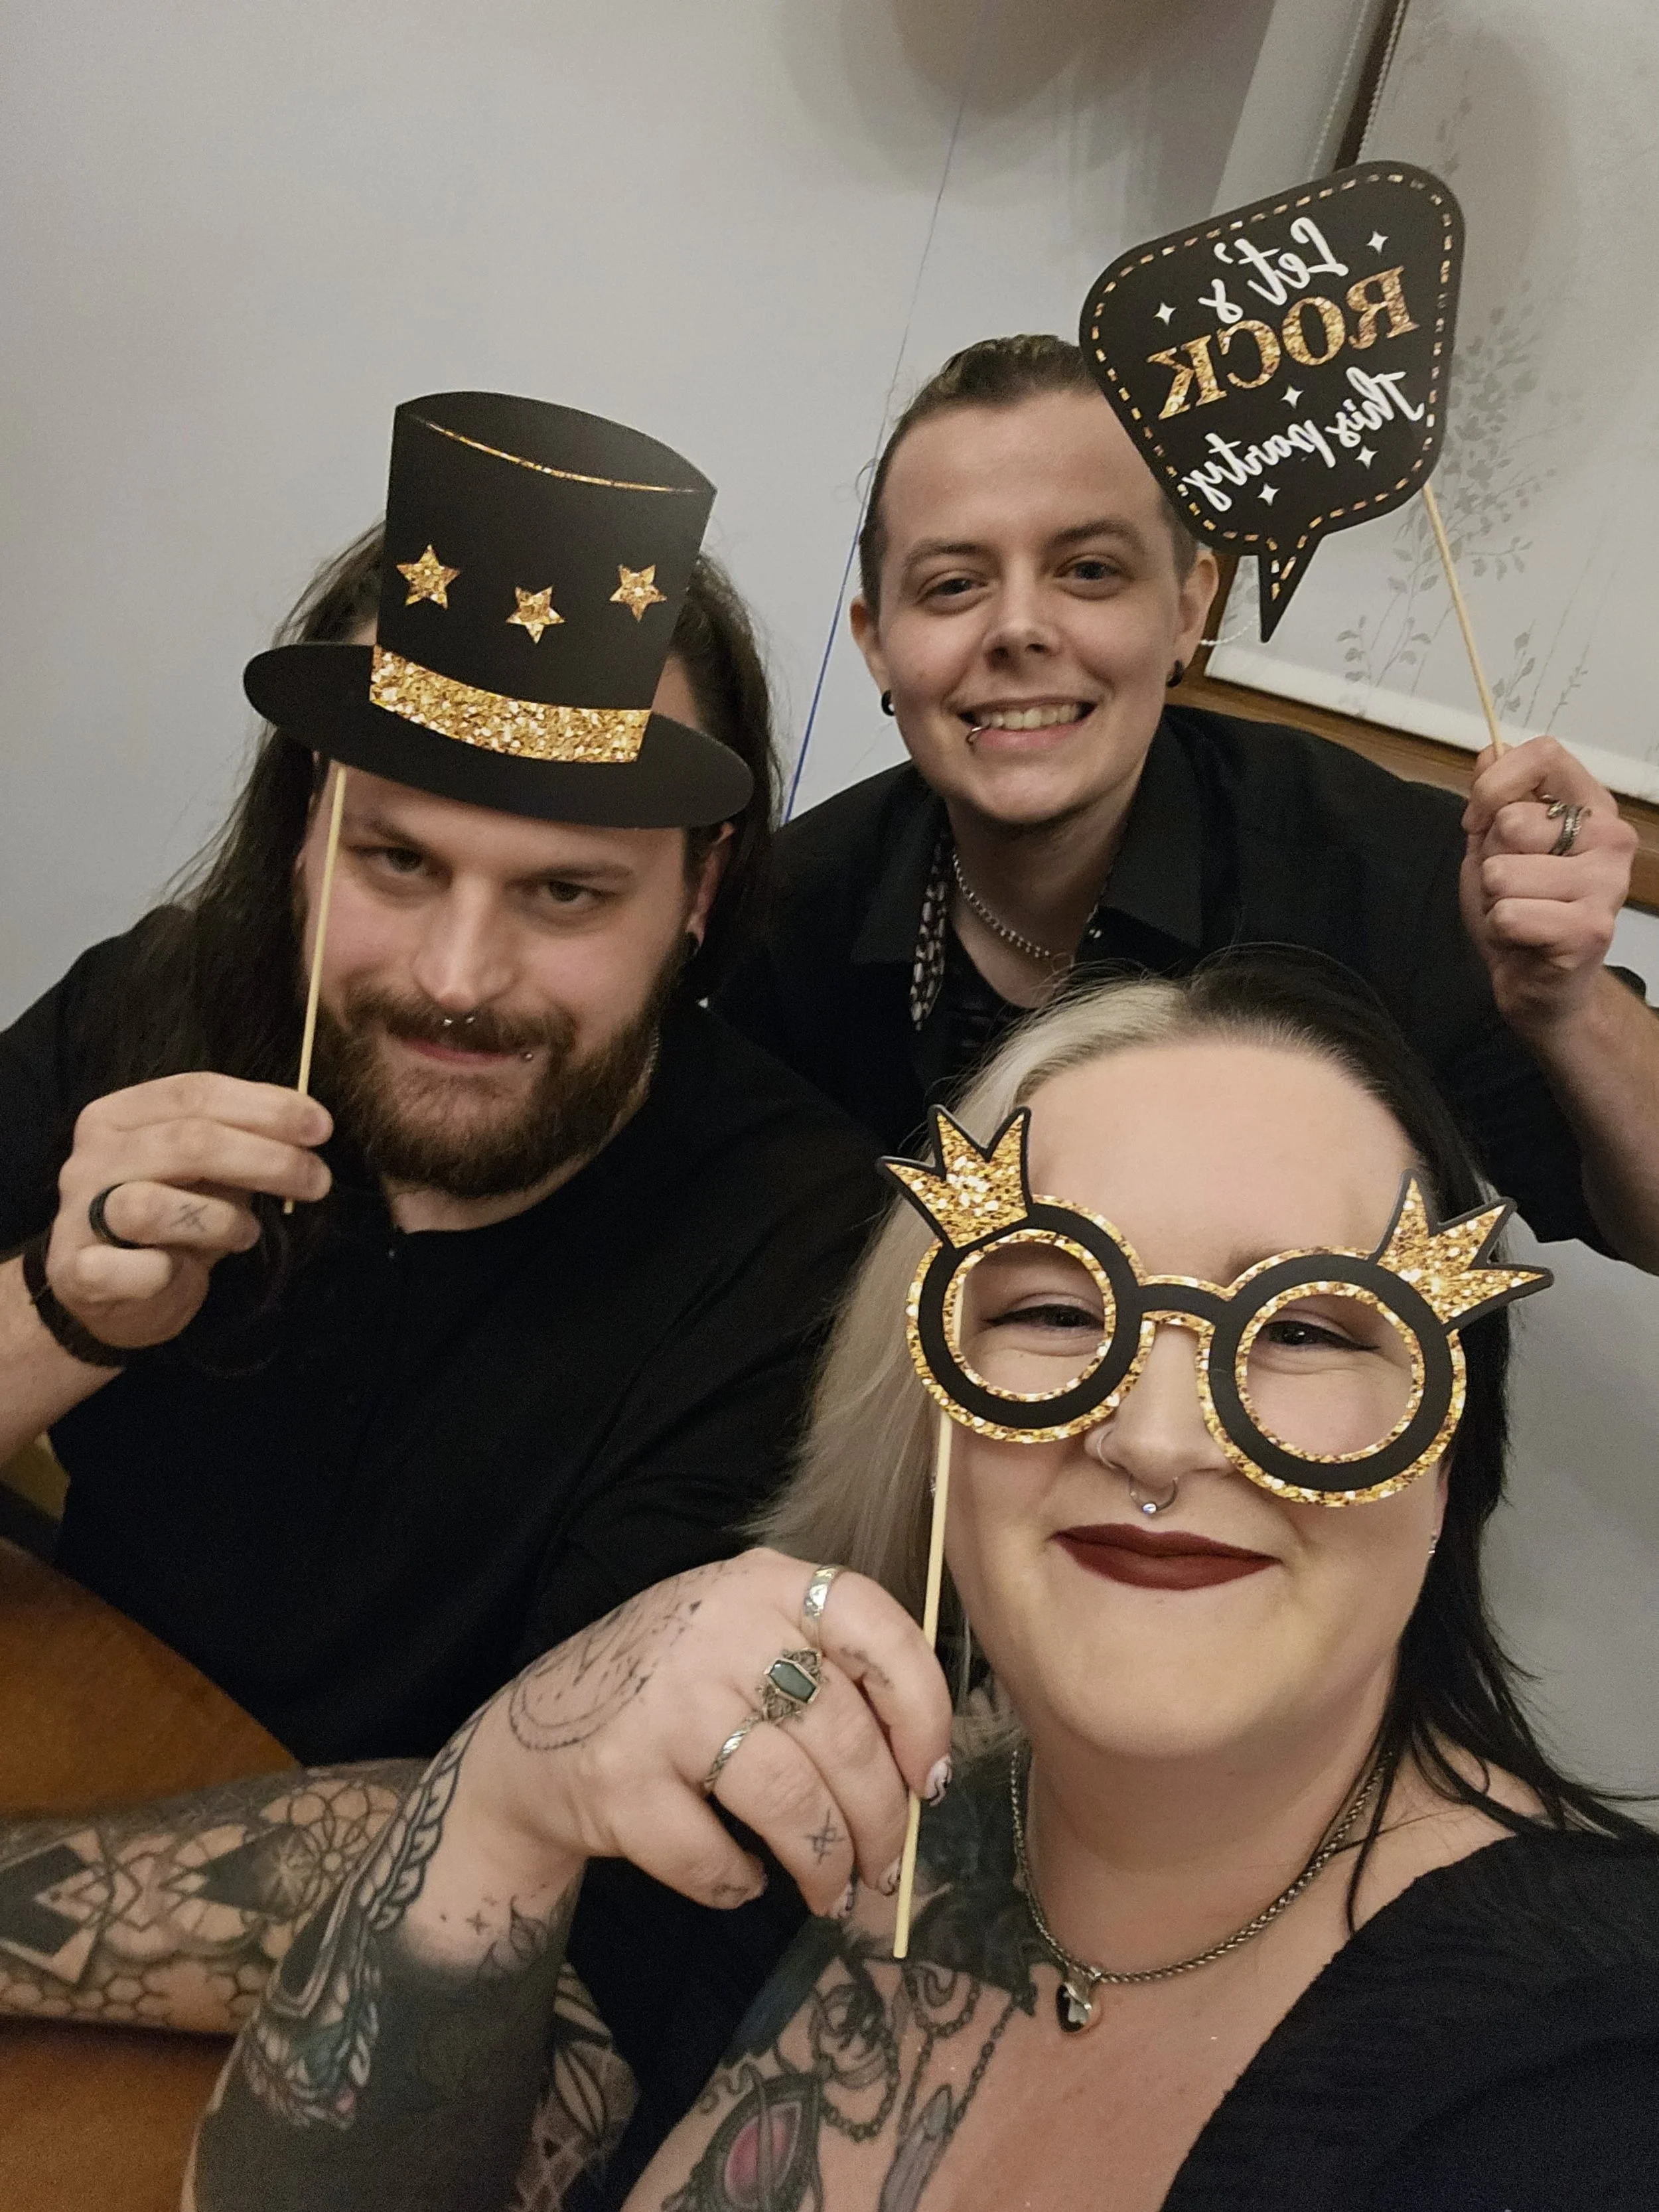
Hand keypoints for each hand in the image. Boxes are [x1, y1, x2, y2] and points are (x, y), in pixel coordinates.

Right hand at [45, 1073, 331, 1349]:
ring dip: (221, 1220)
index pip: (195, 1091)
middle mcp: (92, 1157)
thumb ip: (241, 1141)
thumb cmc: (171, 1222)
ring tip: (246, 1233)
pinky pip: (123, 1268)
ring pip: (153, 1204)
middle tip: (317, 1181)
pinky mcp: (76, 1272)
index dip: (265, 1107)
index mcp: (120, 1115)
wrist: (110, 1294)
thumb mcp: (205, 1171)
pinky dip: (162, 1271)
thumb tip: (309, 1126)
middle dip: (267, 1159)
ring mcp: (77, 1214)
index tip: (320, 1127)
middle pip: (188, 1141)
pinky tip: (178, 1271)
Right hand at [447, 1550, 953, 1920]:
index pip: (876, 1628)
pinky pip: (712, 1856)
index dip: (922, 1711)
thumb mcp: (746, 1638)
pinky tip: (741, 1879)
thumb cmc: (675, 1690)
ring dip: (824, 1863)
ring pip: (789, 1800)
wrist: (533, 1734)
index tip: (929, 1779)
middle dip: (880, 1820)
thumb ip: (827, 1675)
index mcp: (763, 1584)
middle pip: (841, 1736)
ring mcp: (664, 1703)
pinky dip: (739, 1884)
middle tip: (885, 1867)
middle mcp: (717, 1628)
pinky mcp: (620, 1779)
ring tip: (829, 1890)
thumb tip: (920, 1778)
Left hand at [1460, 734, 1635, 1036]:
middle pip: (1511, 820)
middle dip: (1490, 860)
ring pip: (1502, 872)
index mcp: (1592, 807)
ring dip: (1493, 900)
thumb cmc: (1521, 910)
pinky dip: (1499, 930)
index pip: (1545, 754)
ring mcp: (1607, 883)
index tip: (1479, 820)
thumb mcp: (1495, 845)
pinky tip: (1523, 940)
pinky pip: (1508, 914)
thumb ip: (1494, 798)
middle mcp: (1611, 838)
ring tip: (1519, 914)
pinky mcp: (1590, 929)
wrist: (1539, 985)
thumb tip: (1491, 748)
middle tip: (1511, 888)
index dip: (1494, 784)